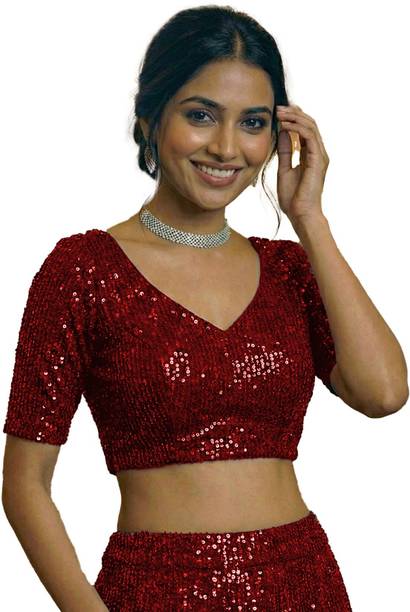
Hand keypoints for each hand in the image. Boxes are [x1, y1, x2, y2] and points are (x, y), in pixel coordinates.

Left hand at [276, 104, 329, 223]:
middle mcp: (318, 153)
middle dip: (294, 113)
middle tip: (278, 107)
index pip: (304, 130)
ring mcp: (320, 156)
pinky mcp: (318, 159)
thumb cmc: (293, 198)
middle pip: (309, 124)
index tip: (278, 112)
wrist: (300, 214)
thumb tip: (283, 132)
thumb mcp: (284, 168)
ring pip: (310, 127)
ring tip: (279, 113)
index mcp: (311, 155)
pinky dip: (297, 128)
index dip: (294, 118)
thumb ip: (285, 151)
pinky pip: (309, 136)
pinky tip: (284, 125)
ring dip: (294, 117)